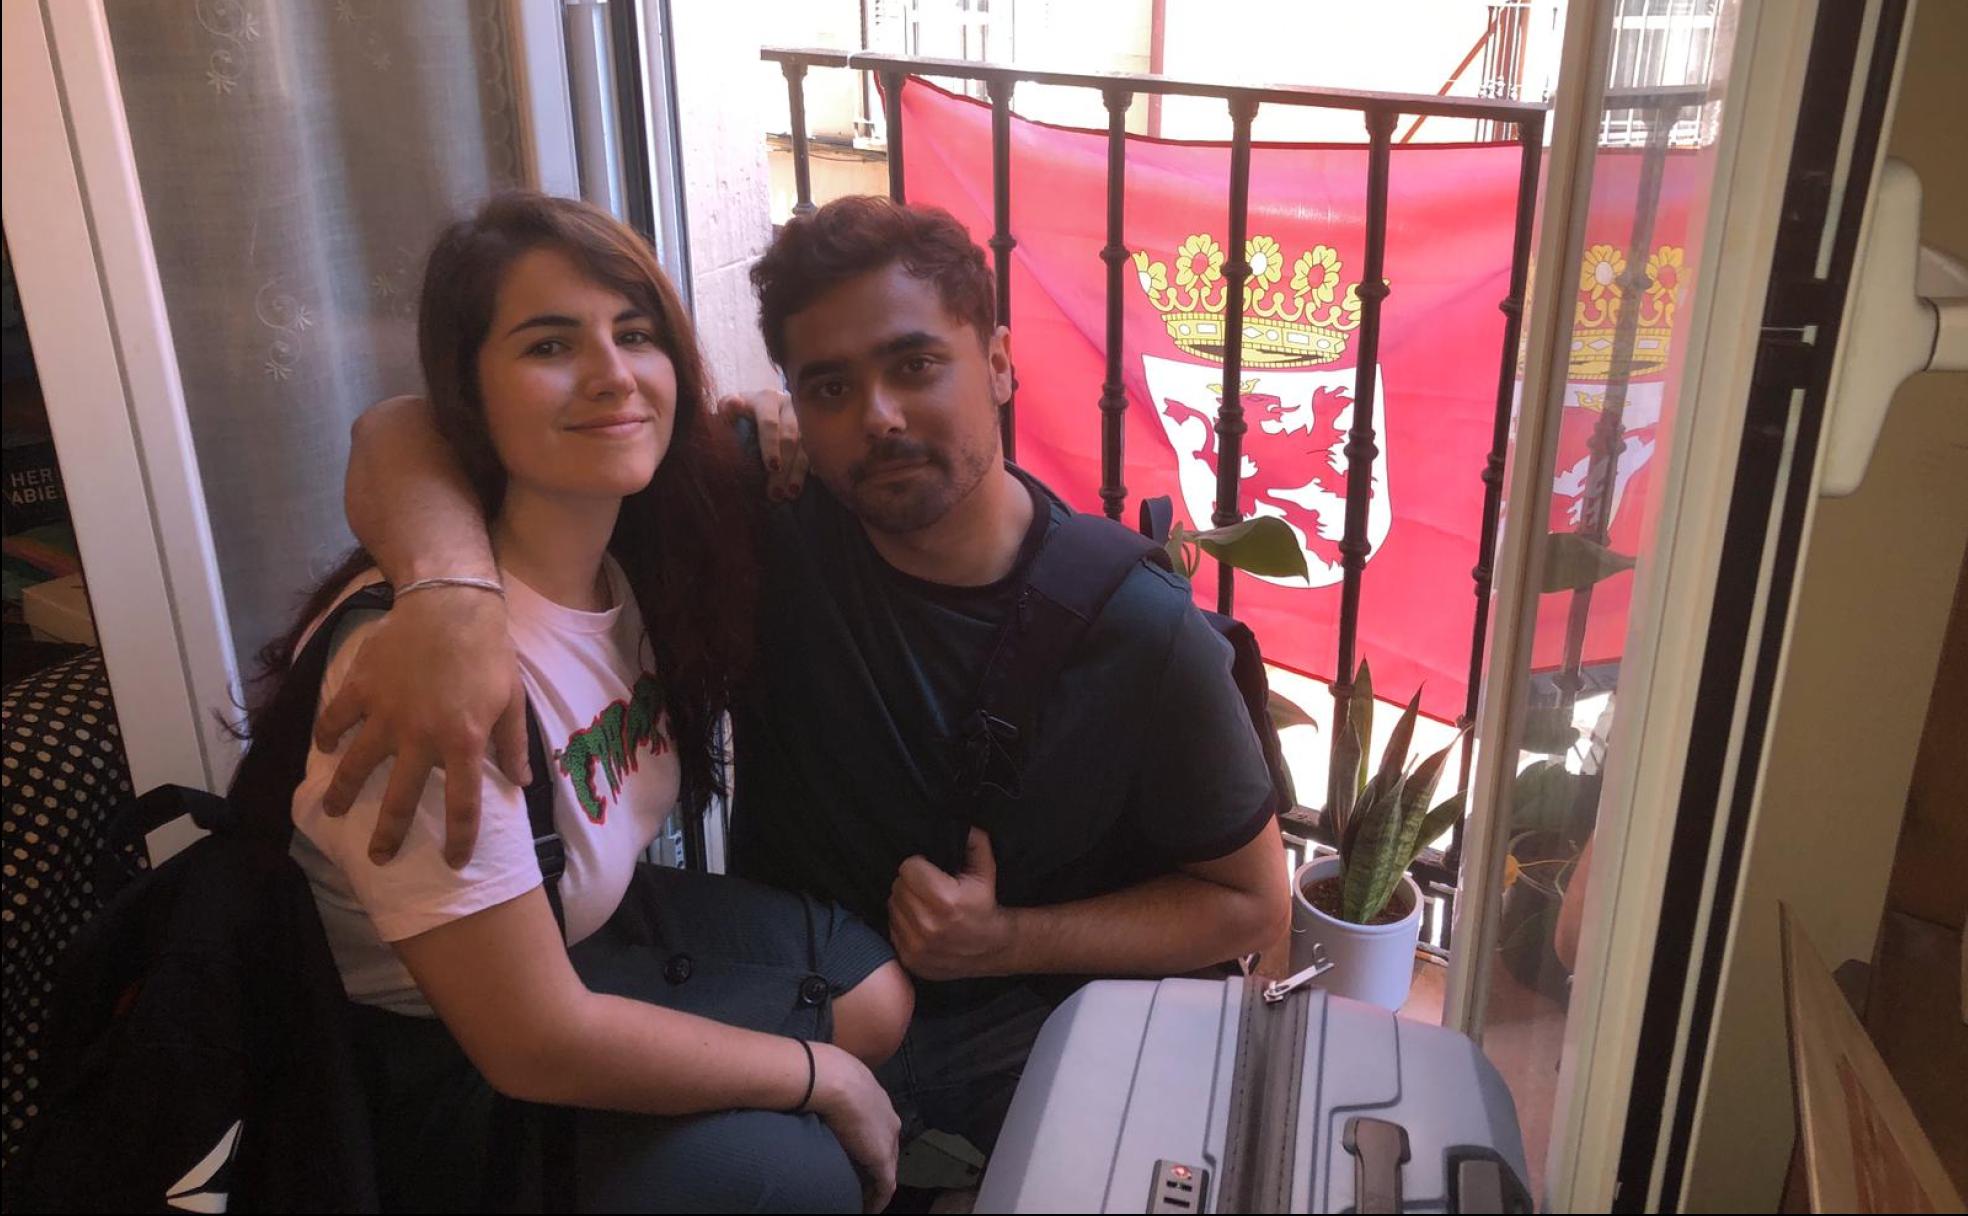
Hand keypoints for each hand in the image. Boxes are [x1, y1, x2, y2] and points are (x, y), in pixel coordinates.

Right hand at [312, 585, 526, 866]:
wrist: (450, 603)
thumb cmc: (488, 651)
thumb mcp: (512, 699)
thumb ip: (512, 744)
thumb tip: (521, 783)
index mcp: (464, 742)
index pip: (463, 804)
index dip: (460, 839)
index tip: (454, 862)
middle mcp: (420, 736)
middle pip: (402, 798)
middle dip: (389, 833)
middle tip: (379, 857)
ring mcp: (386, 713)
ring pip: (357, 765)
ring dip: (343, 792)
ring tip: (332, 811)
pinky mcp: (361, 687)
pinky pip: (336, 718)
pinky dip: (327, 734)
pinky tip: (324, 747)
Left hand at [716, 388, 806, 500]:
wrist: (762, 405)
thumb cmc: (741, 411)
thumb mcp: (731, 406)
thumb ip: (729, 407)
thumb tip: (734, 404)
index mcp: (768, 399)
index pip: (770, 423)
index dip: (771, 445)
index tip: (771, 467)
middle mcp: (789, 406)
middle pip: (790, 438)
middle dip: (784, 467)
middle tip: (776, 492)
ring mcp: (804, 418)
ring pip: (806, 446)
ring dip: (799, 472)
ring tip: (791, 493)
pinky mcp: (814, 430)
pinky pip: (818, 449)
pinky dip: (815, 465)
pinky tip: (811, 481)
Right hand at [807, 1042, 899, 1212]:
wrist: (832, 1079)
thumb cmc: (826, 1075)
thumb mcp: (834, 1082)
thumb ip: (833, 1093)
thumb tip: (815, 1094)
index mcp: (878, 1102)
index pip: (878, 1130)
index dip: (868, 1147)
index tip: (856, 1161)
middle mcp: (890, 1121)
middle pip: (887, 1151)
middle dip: (875, 1169)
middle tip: (861, 1185)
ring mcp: (889, 1140)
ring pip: (887, 1169)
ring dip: (875, 1185)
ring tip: (862, 1199)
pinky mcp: (882, 1159)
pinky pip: (885, 1186)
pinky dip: (877, 1199)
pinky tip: (868, 1210)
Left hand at [888, 828, 1013, 980]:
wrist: (991, 950)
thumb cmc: (985, 908)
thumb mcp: (985, 873)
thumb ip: (975, 844)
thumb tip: (965, 824)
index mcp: (945, 899)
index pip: (908, 868)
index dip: (919, 866)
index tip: (931, 872)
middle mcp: (927, 924)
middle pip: (898, 886)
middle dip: (912, 883)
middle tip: (928, 888)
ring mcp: (916, 944)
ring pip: (893, 906)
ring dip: (905, 902)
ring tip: (925, 905)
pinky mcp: (909, 958)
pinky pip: (892, 927)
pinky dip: (903, 922)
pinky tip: (921, 922)